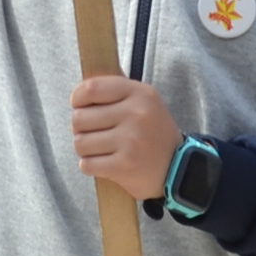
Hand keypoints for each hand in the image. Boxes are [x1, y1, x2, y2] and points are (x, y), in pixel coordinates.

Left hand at [70, 75, 185, 201]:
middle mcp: (136, 114)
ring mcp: (131, 141)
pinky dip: (90, 166)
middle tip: (95, 133)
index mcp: (140, 93)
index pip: (91, 88)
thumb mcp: (143, 103)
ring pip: (80, 143)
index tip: (79, 106)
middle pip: (79, 118)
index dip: (77, 98)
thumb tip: (82, 86)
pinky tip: (104, 164)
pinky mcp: (124, 166)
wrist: (178, 169)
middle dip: (81, 128)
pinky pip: (87, 164)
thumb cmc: (153, 134)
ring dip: (85, 149)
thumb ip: (115, 91)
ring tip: (101, 150)